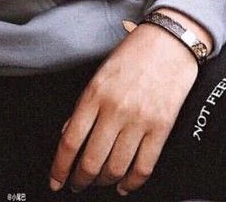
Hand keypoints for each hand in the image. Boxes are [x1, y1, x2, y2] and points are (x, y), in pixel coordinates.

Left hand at [48, 24, 198, 195]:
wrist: (170, 40)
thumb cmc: (134, 53)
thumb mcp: (100, 73)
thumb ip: (84, 105)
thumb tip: (69, 134)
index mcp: (95, 93)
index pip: (70, 141)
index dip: (59, 167)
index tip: (55, 180)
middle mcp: (115, 109)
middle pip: (91, 160)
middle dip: (80, 180)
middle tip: (76, 184)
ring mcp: (139, 120)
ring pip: (116, 168)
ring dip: (104, 182)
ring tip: (98, 183)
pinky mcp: (161, 128)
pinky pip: (144, 166)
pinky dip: (132, 183)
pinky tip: (124, 185)